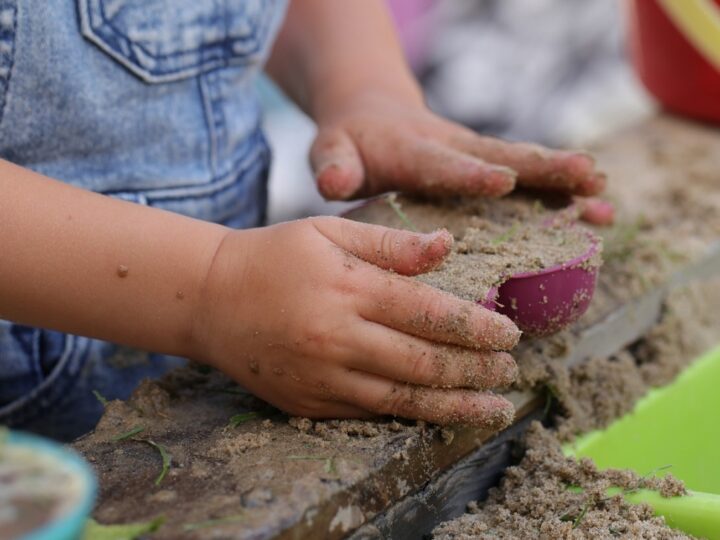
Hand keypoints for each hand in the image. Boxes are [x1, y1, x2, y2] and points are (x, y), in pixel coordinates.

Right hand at [192, 217, 520, 427]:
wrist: (210, 299)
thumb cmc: (275, 256)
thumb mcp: (329, 231)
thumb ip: (391, 243)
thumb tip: (448, 246)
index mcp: (348, 287)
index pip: (430, 313)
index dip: (477, 327)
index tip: (510, 334)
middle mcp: (338, 337)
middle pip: (425, 363)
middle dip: (476, 370)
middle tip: (508, 369)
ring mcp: (322, 376)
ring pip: (404, 400)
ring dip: (456, 406)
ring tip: (494, 407)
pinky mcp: (308, 402)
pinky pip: (370, 414)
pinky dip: (411, 416)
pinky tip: (440, 414)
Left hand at [310, 92, 613, 224]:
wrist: (373, 113)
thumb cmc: (350, 142)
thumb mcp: (332, 150)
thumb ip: (334, 165)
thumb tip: (334, 182)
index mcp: (413, 151)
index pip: (442, 164)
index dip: (470, 174)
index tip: (503, 180)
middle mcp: (453, 149)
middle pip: (502, 156)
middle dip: (543, 168)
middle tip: (586, 176)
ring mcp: (475, 156)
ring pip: (524, 166)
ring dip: (564, 181)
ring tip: (605, 196)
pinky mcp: (487, 165)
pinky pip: (528, 179)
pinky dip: (562, 192)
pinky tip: (598, 210)